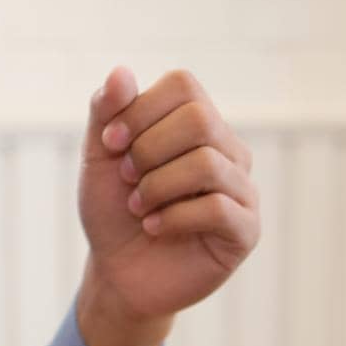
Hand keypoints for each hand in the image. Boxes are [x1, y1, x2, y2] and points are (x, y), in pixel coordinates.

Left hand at [74, 66, 259, 345]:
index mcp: (198, 124)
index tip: (110, 144)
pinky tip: (154, 228)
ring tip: (138, 208)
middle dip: (149, 150)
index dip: (140, 110)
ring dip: (158, 187)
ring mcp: (242, 190)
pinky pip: (218, 208)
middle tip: (127, 180)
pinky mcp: (246, 230)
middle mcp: (227, 150)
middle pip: (199, 119)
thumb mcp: (99, 158)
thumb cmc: (114, 213)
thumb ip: (106, 112)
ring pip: (207, 163)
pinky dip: (174, 217)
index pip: (184, 87)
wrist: (119, 274)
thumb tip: (122, 72)